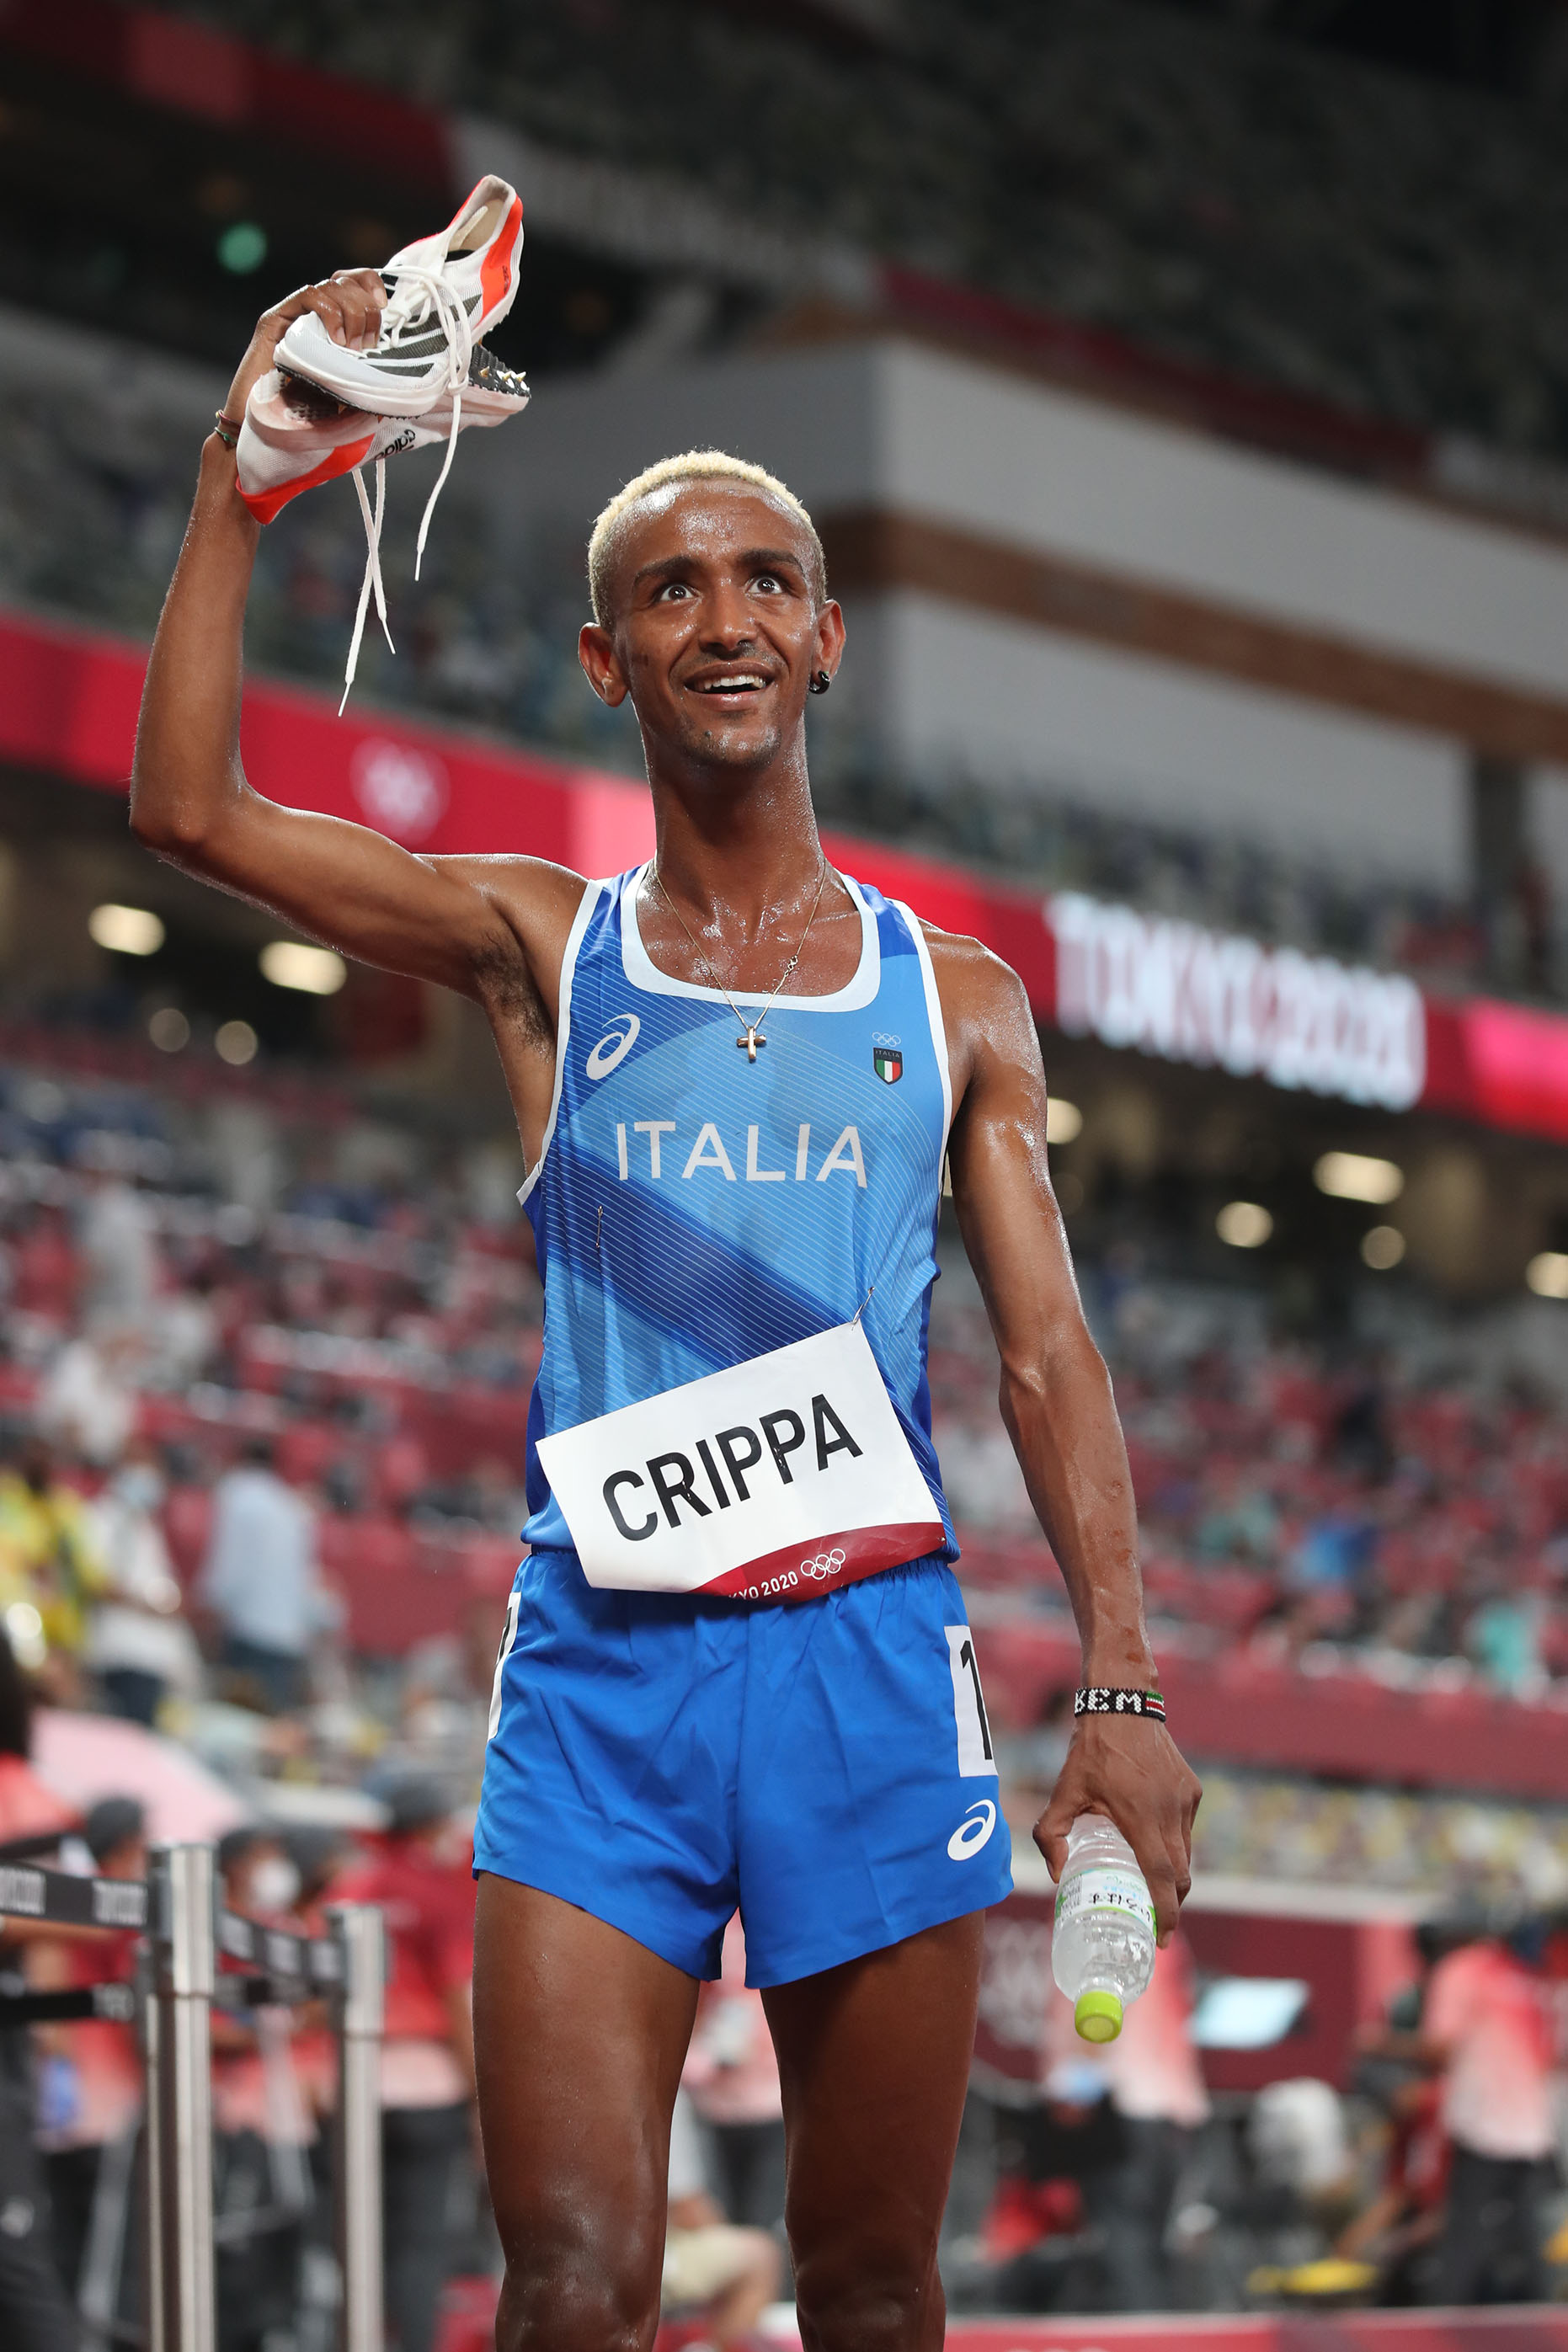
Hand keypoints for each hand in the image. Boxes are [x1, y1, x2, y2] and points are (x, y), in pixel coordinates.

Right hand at [222, 269, 385, 425]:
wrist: (261, 427)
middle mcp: (312, 315)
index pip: (353, 284)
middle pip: (346, 282)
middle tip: (369, 343)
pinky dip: (329, 311)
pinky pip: (308, 296)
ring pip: (331, 286)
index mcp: (331, 325)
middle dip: (366, 308)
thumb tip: (391, 382)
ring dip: (351, 312)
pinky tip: (336, 338)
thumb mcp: (345, 395)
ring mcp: (293, 315)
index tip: (385, 306)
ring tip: (352, 347)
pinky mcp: (275, 320)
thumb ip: (363, 382)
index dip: (371, 285)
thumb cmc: (302, 415)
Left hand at [1033, 1717, 1200, 1943]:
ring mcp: (1185, 1801)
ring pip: (1186, 1853)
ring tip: (1155, 1891)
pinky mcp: (1192, 1790)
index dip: (1166, 1911)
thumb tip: (1056, 1874)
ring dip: (1174, 1876)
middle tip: (1156, 1924)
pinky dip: (1175, 1846)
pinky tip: (1155, 1847)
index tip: (1163, 1937)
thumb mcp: (1064, 1790)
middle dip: (1172, 1903)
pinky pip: (1186, 1830)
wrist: (1123, 1703)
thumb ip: (1051, 1833)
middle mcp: (1170, 1813)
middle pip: (1180, 1874)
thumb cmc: (1091, 1749)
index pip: (1162, 1877)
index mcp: (1141, 1817)